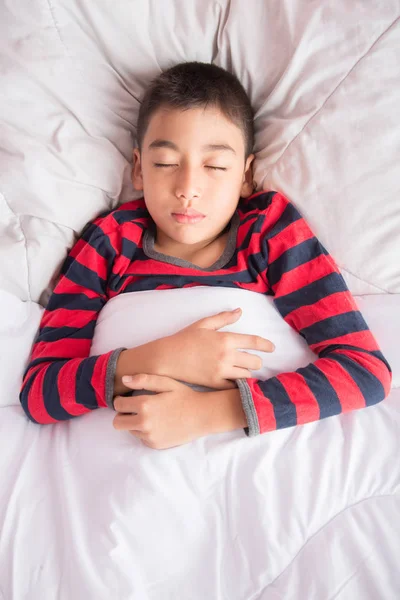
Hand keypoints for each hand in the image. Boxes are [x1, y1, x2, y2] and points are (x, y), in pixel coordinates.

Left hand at [113, 374, 208, 449]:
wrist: (202, 415)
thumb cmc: (184, 396)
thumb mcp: (166, 383)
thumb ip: (143, 379)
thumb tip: (124, 379)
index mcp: (144, 405)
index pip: (118, 405)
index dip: (121, 401)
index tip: (127, 399)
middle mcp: (144, 423)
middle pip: (117, 423)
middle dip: (122, 415)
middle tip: (134, 409)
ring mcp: (149, 436)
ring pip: (129, 430)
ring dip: (134, 424)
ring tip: (150, 415)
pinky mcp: (155, 445)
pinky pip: (141, 438)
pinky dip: (145, 432)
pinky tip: (158, 424)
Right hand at [156, 308, 274, 389]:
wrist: (167, 358)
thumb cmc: (184, 339)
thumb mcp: (203, 324)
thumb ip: (223, 318)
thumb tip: (240, 311)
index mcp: (225, 339)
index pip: (254, 342)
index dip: (266, 345)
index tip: (272, 348)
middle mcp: (226, 356)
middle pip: (255, 362)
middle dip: (256, 361)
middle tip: (252, 360)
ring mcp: (221, 372)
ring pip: (247, 375)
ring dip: (247, 372)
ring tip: (242, 370)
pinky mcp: (215, 384)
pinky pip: (234, 386)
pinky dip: (237, 384)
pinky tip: (234, 380)